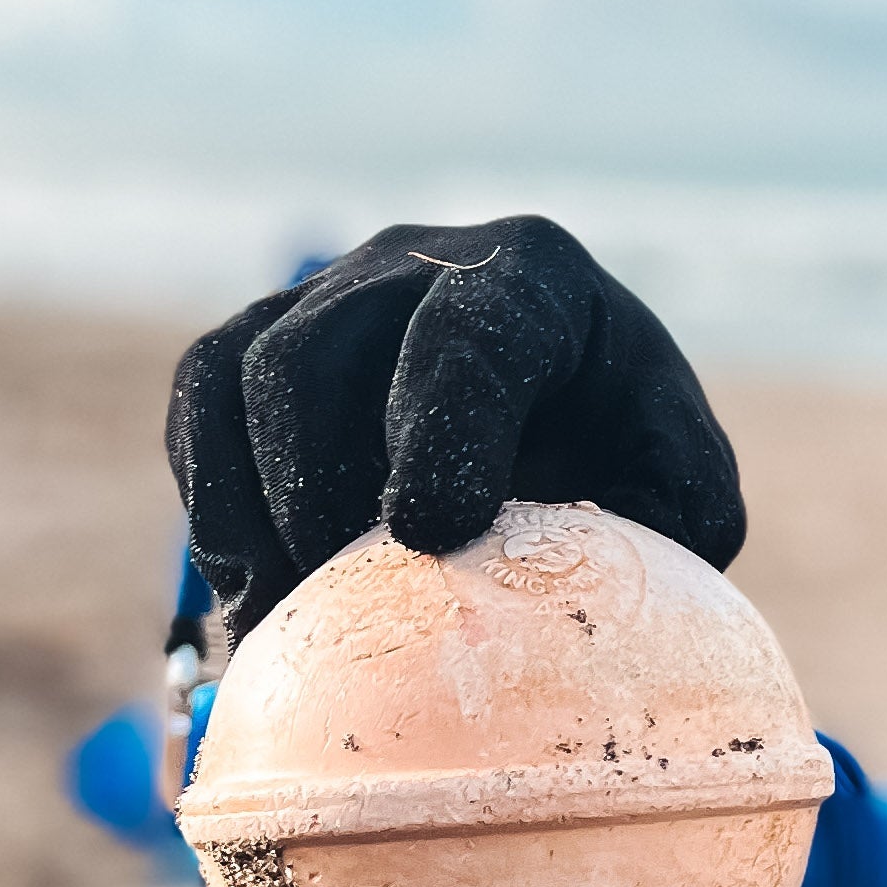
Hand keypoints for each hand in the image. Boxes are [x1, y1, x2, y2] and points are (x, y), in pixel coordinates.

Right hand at [166, 220, 745, 648]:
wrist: (577, 428)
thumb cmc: (634, 461)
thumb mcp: (686, 489)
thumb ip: (665, 523)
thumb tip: (593, 588)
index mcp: (535, 278)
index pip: (469, 331)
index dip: (439, 429)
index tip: (430, 533)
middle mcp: (416, 262)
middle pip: (324, 351)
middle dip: (321, 487)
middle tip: (344, 605)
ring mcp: (325, 295)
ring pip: (246, 372)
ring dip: (256, 509)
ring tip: (287, 624)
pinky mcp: (258, 344)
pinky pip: (200, 401)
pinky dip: (212, 501)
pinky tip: (247, 599)